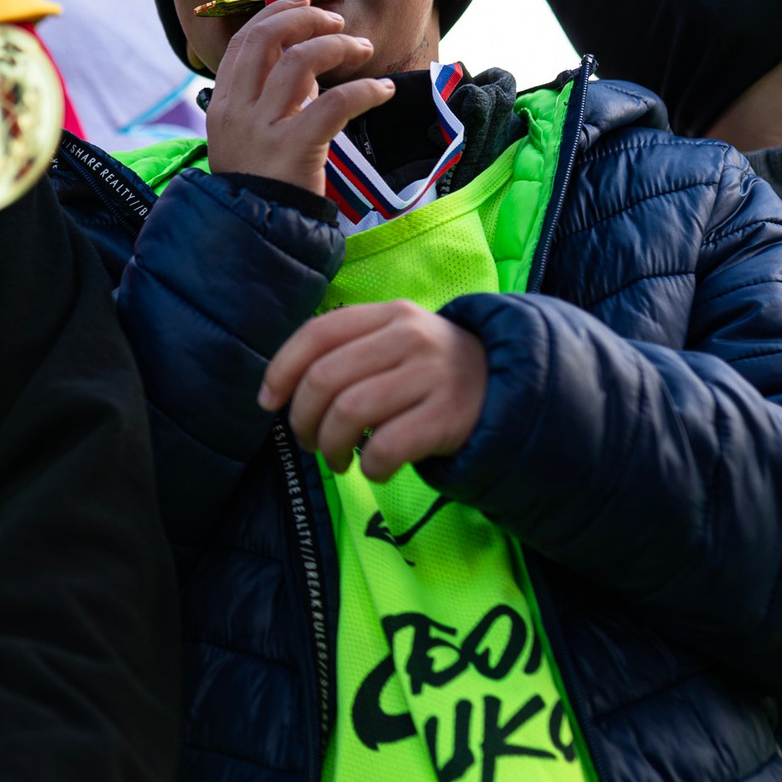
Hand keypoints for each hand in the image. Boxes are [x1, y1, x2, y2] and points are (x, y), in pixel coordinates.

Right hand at [201, 0, 391, 192]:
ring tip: (364, 51)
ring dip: (338, 47)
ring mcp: (263, 129)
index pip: (244, 41)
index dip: (274, 14)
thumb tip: (307, 65)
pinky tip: (382, 90)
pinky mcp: (295, 149)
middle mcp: (238, 111)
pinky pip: (334, 104)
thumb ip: (273, 99)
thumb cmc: (261, 184)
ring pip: (300, 61)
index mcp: (224, 105)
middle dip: (305, 19)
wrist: (256, 232)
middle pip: (266, 39)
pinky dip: (364, 90)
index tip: (303, 2)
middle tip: (337, 22)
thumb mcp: (252, 136)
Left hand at [261, 301, 488, 479]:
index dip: (281, 370)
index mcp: (388, 313)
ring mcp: (431, 375)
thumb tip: (283, 389)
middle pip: (325, 379)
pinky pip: (386, 446)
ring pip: (349, 413)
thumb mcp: (398, 341)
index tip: (268, 402)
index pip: (317, 333)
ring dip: (330, 447)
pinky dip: (369, 465)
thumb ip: (350, 350)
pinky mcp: (448, 417)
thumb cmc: (433, 372)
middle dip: (302, 419)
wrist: (513, 389)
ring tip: (336, 460)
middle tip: (308, 442)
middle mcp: (409, 337)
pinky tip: (374, 468)